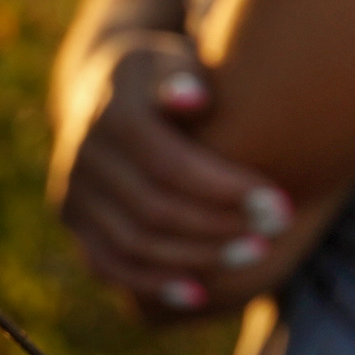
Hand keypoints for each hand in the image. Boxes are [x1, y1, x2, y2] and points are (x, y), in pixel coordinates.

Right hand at [49, 30, 296, 318]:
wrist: (110, 88)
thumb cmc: (170, 73)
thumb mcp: (175, 59)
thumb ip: (185, 76)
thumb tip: (193, 97)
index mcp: (112, 112)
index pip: (171, 164)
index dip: (227, 190)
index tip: (281, 205)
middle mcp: (83, 155)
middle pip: (154, 208)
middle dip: (220, 227)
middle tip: (276, 233)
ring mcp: (73, 192)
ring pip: (135, 243)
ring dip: (197, 258)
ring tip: (254, 256)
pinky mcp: (74, 222)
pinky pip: (109, 264)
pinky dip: (154, 283)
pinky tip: (199, 294)